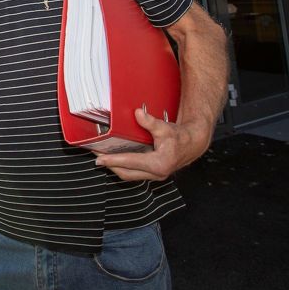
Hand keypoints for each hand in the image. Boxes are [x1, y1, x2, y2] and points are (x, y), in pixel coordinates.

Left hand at [94, 107, 209, 180]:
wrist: (192, 144)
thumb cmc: (180, 138)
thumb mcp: (165, 128)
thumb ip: (150, 122)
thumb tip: (138, 114)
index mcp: (159, 164)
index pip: (130, 162)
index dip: (113, 160)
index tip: (100, 158)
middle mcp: (156, 173)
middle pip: (126, 173)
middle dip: (110, 166)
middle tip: (96, 157)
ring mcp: (155, 175)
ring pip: (130, 175)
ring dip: (116, 167)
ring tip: (102, 158)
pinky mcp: (153, 174)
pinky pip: (134, 173)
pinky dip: (123, 167)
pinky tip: (115, 160)